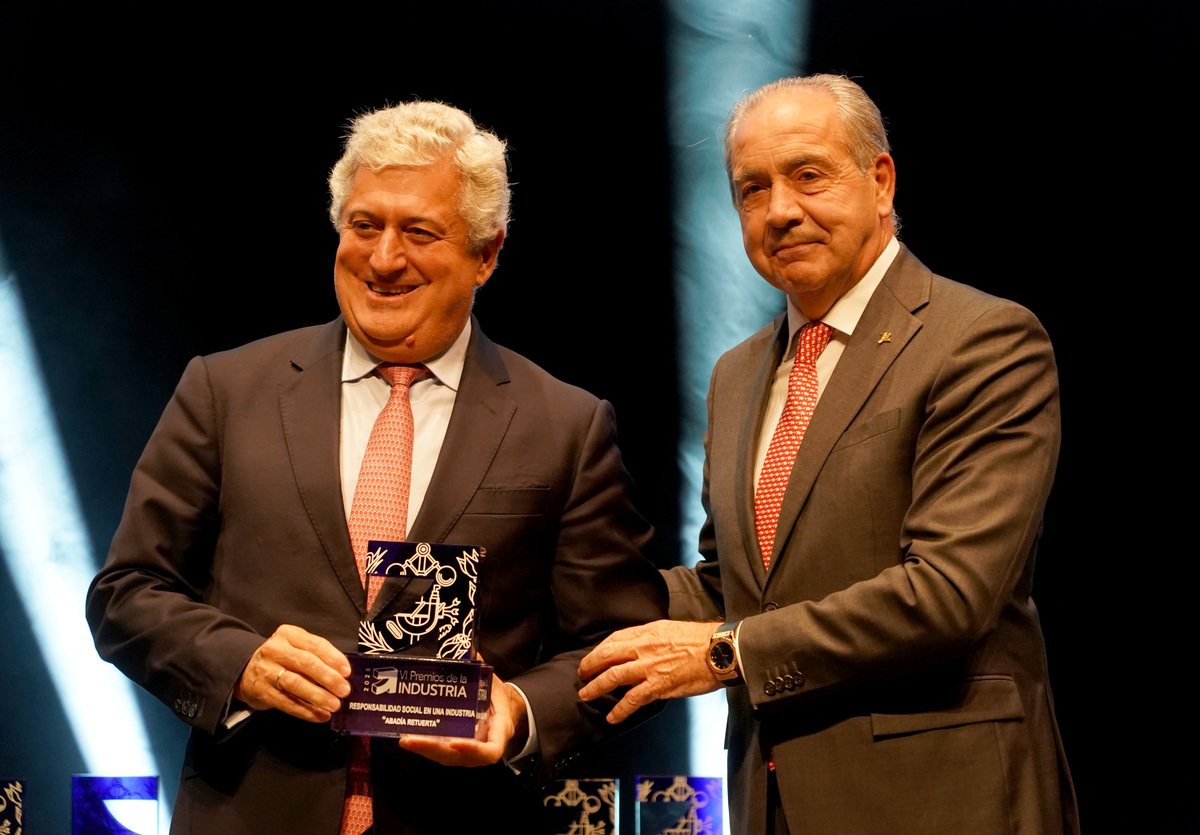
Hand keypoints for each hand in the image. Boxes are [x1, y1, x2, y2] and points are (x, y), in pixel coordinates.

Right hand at [234, 624, 350, 722]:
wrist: (244, 670)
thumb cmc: (280, 658)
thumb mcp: (295, 647)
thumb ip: (316, 655)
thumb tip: (342, 673)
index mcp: (288, 634)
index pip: (314, 644)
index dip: (333, 658)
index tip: (347, 671)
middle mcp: (275, 650)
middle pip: (306, 663)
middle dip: (328, 678)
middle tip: (344, 690)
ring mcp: (266, 671)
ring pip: (296, 684)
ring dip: (318, 696)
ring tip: (334, 705)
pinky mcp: (262, 691)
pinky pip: (287, 703)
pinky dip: (306, 711)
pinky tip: (320, 715)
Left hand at [397, 674, 527, 766]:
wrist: (502, 714)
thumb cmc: (498, 700)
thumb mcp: (494, 684)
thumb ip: (482, 670)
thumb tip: (470, 650)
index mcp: (498, 732)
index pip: (490, 752)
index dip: (472, 750)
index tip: (454, 742)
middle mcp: (482, 747)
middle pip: (458, 757)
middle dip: (433, 749)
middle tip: (412, 739)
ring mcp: (468, 753)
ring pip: (446, 757)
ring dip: (425, 750)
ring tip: (406, 739)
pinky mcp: (456, 752)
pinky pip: (440, 753)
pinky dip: (425, 747)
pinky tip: (408, 737)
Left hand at [577, 620, 721, 722]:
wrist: (720, 650)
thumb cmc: (703, 640)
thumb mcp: (672, 629)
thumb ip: (655, 638)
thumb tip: (643, 647)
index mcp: (648, 631)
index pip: (616, 638)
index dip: (601, 649)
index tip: (594, 656)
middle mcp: (644, 647)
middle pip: (608, 655)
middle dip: (590, 665)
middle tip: (581, 674)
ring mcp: (649, 667)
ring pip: (614, 676)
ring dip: (596, 687)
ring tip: (586, 694)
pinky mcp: (659, 685)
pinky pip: (633, 699)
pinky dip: (620, 709)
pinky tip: (612, 717)